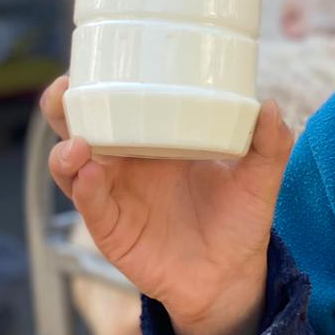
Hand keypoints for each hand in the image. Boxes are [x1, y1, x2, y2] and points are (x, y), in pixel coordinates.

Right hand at [40, 76, 292, 334]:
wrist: (233, 275)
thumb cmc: (239, 219)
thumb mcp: (259, 178)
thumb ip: (270, 144)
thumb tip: (271, 107)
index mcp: (156, 139)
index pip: (117, 101)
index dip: (98, 80)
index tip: (97, 59)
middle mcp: (127, 163)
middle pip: (79, 126)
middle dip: (63, 105)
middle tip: (66, 88)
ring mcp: (114, 195)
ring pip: (72, 166)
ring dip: (66, 151)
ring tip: (80, 142)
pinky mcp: (111, 229)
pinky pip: (90, 205)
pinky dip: (86, 189)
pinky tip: (95, 175)